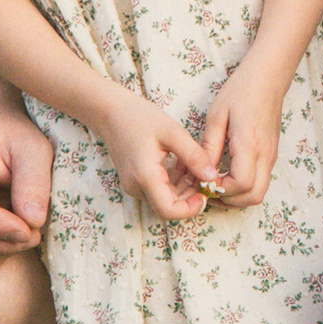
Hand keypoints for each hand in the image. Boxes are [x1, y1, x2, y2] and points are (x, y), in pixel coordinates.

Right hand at [103, 96, 219, 220]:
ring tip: (193, 162)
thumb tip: (211, 177)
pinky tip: (182, 162)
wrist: (110, 112)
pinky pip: (158, 190)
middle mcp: (136, 187)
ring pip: (165, 199)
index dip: (190, 209)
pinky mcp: (135, 181)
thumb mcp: (172, 132)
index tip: (206, 192)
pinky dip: (174, 181)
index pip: (168, 211)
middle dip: (191, 194)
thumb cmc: (139, 117)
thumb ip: (194, 156)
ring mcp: (133, 186)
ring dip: (184, 186)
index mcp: (145, 176)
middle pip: (169, 206)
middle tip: (204, 172)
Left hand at [199, 63, 286, 207]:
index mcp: (250, 144)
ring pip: (259, 193)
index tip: (203, 180)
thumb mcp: (217, 115)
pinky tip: (226, 175)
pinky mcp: (271, 155)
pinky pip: (260, 182)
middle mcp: (265, 155)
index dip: (221, 189)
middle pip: (253, 197)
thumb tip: (201, 172)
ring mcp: (271, 156)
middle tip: (208, 188)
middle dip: (229, 200)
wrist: (268, 77)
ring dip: (237, 196)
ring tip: (215, 183)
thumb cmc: (241, 91)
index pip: (241, 184)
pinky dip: (244, 188)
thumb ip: (209, 146)